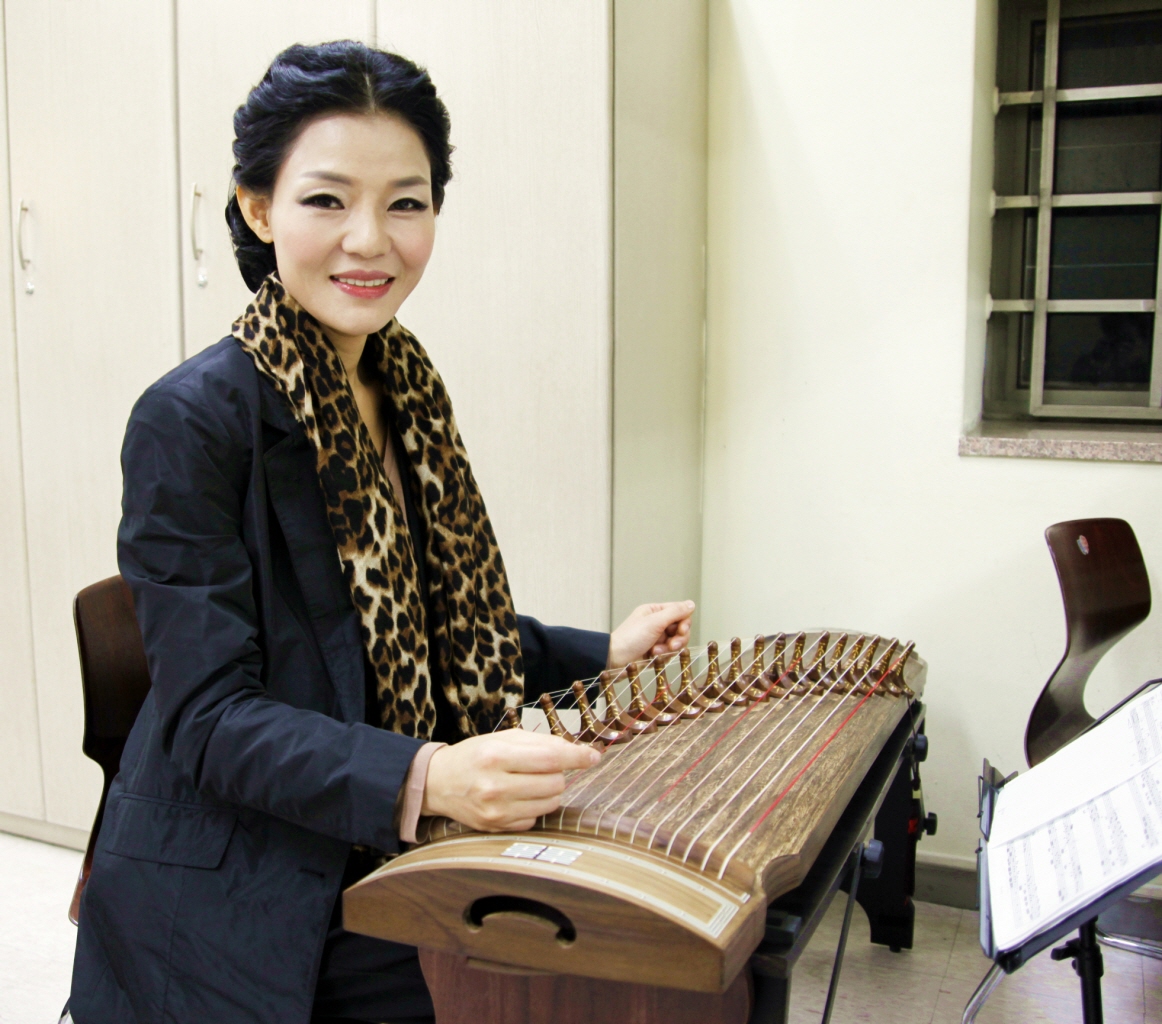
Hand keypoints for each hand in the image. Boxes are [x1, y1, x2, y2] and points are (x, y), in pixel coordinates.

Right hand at [421, 729, 599, 831]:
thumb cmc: (475, 755)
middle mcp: (495, 785)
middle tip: (542, 768)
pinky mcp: (497, 828)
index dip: (577, 757)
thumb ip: (540, 743)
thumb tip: (578, 751)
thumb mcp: (503, 738)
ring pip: (550, 803)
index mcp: (497, 756)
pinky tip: (517, 797)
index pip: (550, 758)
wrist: (438, 783)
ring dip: (549, 791)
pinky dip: (534, 807)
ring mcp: (496, 811)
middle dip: (557, 773)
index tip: (593, 756)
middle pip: (555, 783)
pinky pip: (535, 819)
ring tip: (529, 782)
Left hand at [607, 600, 694, 669]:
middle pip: (681, 629)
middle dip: (678, 638)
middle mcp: (657, 623)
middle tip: (671, 645)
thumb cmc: (630, 638)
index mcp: (655, 611)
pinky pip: (670, 652)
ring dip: (670, 648)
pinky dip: (664, 655)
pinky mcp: (656, 651)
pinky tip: (653, 656)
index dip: (684, 623)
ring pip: (677, 642)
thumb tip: (691, 604)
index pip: (680, 613)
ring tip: (657, 652)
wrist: (615, 659)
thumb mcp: (654, 622)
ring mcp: (657, 638)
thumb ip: (674, 612)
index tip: (681, 631)